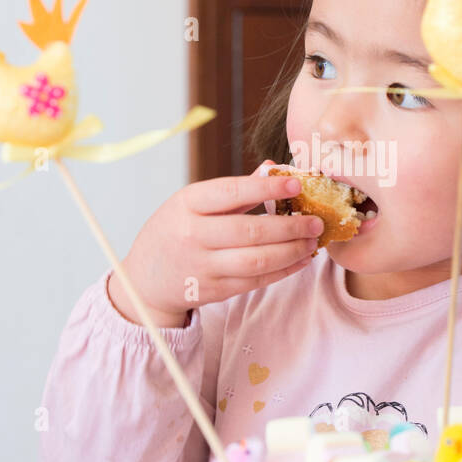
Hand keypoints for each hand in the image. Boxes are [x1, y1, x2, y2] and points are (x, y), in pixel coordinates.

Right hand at [108, 161, 320, 326]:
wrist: (145, 279)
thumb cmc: (174, 231)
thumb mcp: (191, 203)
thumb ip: (233, 190)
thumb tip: (271, 170)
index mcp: (187, 204)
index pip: (230, 192)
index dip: (266, 188)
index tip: (296, 184)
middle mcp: (193, 235)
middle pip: (250, 231)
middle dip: (289, 227)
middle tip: (315, 221)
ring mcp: (203, 267)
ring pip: (256, 261)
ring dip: (291, 251)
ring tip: (312, 241)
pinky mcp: (214, 291)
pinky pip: (255, 281)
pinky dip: (282, 271)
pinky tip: (299, 259)